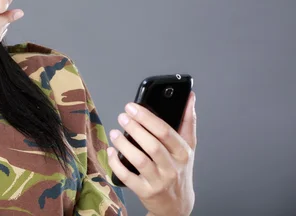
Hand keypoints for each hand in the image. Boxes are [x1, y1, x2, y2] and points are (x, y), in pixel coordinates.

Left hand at [107, 92, 196, 215]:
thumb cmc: (179, 170)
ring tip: (114, 132)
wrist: (176, 204)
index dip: (147, 117)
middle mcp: (172, 167)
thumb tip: (190, 97)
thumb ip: (188, 121)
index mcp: (183, 153)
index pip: (165, 132)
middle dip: (135, 128)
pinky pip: (127, 176)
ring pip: (139, 160)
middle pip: (152, 145)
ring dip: (124, 144)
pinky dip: (116, 162)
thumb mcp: (188, 147)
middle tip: (122, 116)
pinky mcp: (144, 191)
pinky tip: (110, 151)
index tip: (132, 106)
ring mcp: (158, 181)